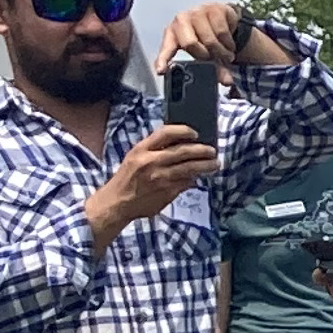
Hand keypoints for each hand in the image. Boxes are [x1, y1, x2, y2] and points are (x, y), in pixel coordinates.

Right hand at [80, 124, 219, 242]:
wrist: (117, 202)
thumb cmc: (128, 178)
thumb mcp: (135, 157)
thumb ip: (155, 150)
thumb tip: (183, 144)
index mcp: (141, 150)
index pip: (165, 133)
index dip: (184, 131)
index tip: (195, 133)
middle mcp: (151, 161)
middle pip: (183, 151)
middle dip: (202, 150)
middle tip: (213, 151)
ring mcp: (160, 177)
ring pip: (190, 168)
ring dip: (206, 165)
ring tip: (215, 164)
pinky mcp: (168, 191)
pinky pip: (187, 182)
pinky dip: (194, 180)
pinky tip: (197, 179)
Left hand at [152, 1, 281, 70]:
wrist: (222, 16)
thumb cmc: (207, 36)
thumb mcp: (207, 54)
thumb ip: (214, 69)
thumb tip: (227, 82)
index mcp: (173, 34)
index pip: (166, 48)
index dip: (163, 60)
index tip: (162, 71)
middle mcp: (181, 21)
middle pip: (189, 44)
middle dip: (204, 55)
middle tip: (213, 58)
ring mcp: (196, 13)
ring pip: (209, 40)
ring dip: (222, 52)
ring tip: (226, 54)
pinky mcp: (213, 9)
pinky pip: (222, 32)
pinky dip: (229, 43)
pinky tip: (229, 44)